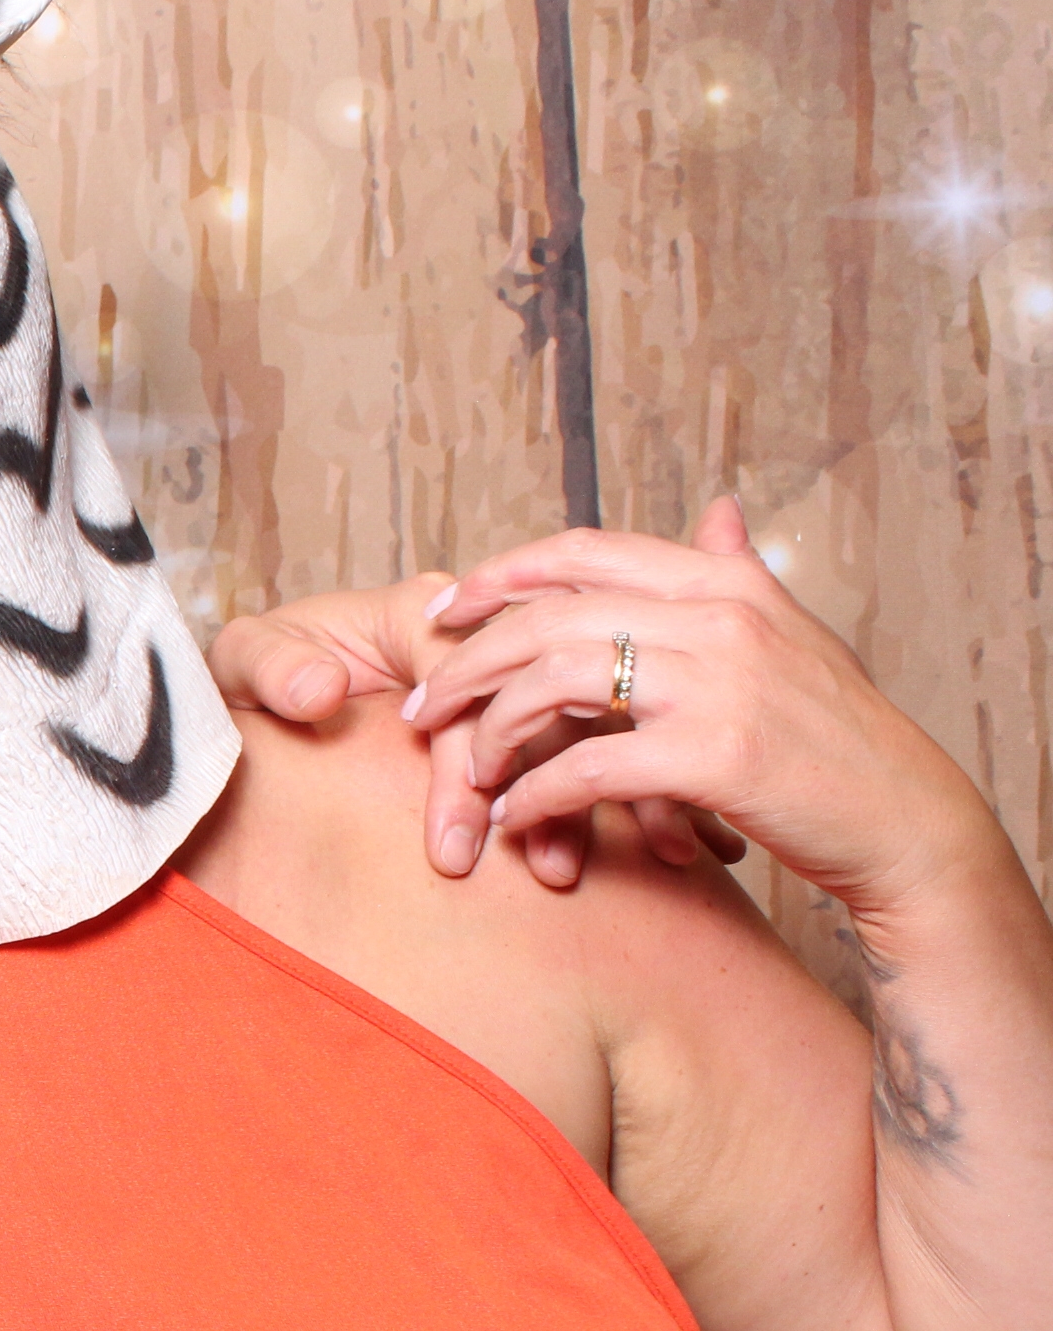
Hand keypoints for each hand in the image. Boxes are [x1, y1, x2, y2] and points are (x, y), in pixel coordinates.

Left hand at [209, 572, 564, 878]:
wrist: (264, 682)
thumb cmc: (261, 668)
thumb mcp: (244, 657)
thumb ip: (273, 667)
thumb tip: (319, 691)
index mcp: (411, 613)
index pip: (458, 681)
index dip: (458, 761)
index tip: (452, 836)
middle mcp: (467, 636)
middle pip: (519, 702)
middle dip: (529, 785)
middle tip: (533, 866)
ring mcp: (493, 671)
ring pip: (552, 725)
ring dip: (561, 798)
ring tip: (557, 870)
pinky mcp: (503, 707)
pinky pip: (551, 745)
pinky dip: (560, 795)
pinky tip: (561, 850)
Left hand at [406, 499, 975, 916]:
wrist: (905, 821)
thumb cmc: (838, 737)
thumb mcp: (792, 637)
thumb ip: (737, 573)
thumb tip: (715, 509)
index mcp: (728, 583)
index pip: (587, 552)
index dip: (502, 574)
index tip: (445, 608)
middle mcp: (720, 617)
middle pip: (551, 616)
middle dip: (470, 659)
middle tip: (423, 703)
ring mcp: (717, 683)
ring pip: (555, 683)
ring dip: (492, 729)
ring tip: (464, 768)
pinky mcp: (713, 755)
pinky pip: (588, 767)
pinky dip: (538, 794)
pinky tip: (515, 818)